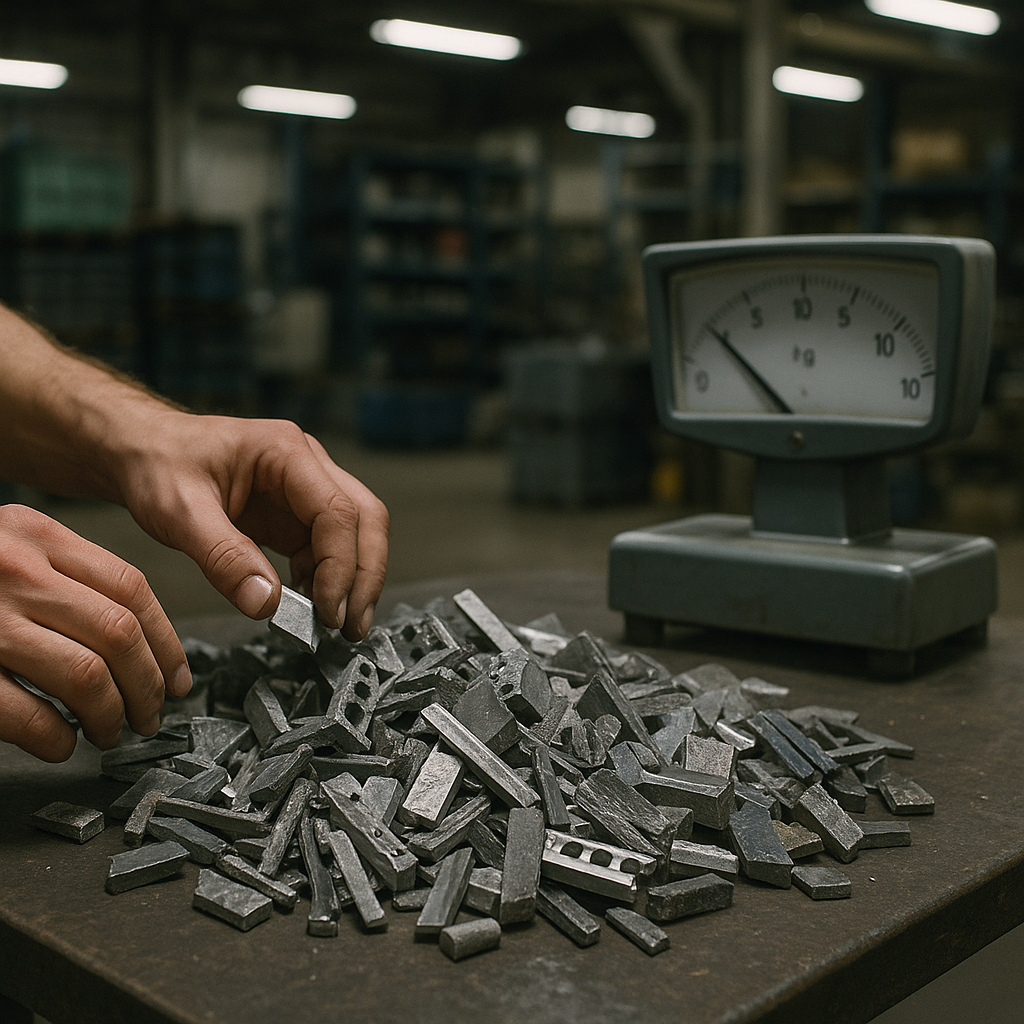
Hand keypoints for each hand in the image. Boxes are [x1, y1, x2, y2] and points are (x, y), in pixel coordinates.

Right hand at [0, 504, 189, 761]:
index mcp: (34, 534)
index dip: (166, 641)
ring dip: (110, 715)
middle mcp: (13, 568)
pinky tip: (59, 745)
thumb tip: (137, 640)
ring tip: (108, 732)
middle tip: (151, 715)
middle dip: (147, 685)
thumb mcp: (9, 549)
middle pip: (119, 633)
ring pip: (85, 674)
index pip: (132, 587)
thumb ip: (64, 576)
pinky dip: (54, 738)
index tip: (177, 676)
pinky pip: (26, 713)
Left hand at [117, 411, 388, 639]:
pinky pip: (327, 550)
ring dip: (354, 581)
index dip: (340, 566)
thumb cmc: (157, 465)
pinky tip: (311, 608)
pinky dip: (327, 581)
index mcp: (287, 452)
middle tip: (352, 627)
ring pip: (355, 535)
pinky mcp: (295, 516)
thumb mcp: (179, 511)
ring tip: (341, 627)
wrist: (141, 452)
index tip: (328, 612)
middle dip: (365, 575)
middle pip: (365, 519)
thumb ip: (223, 558)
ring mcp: (305, 491)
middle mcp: (307, 466)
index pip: (337, 512)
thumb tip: (267, 606)